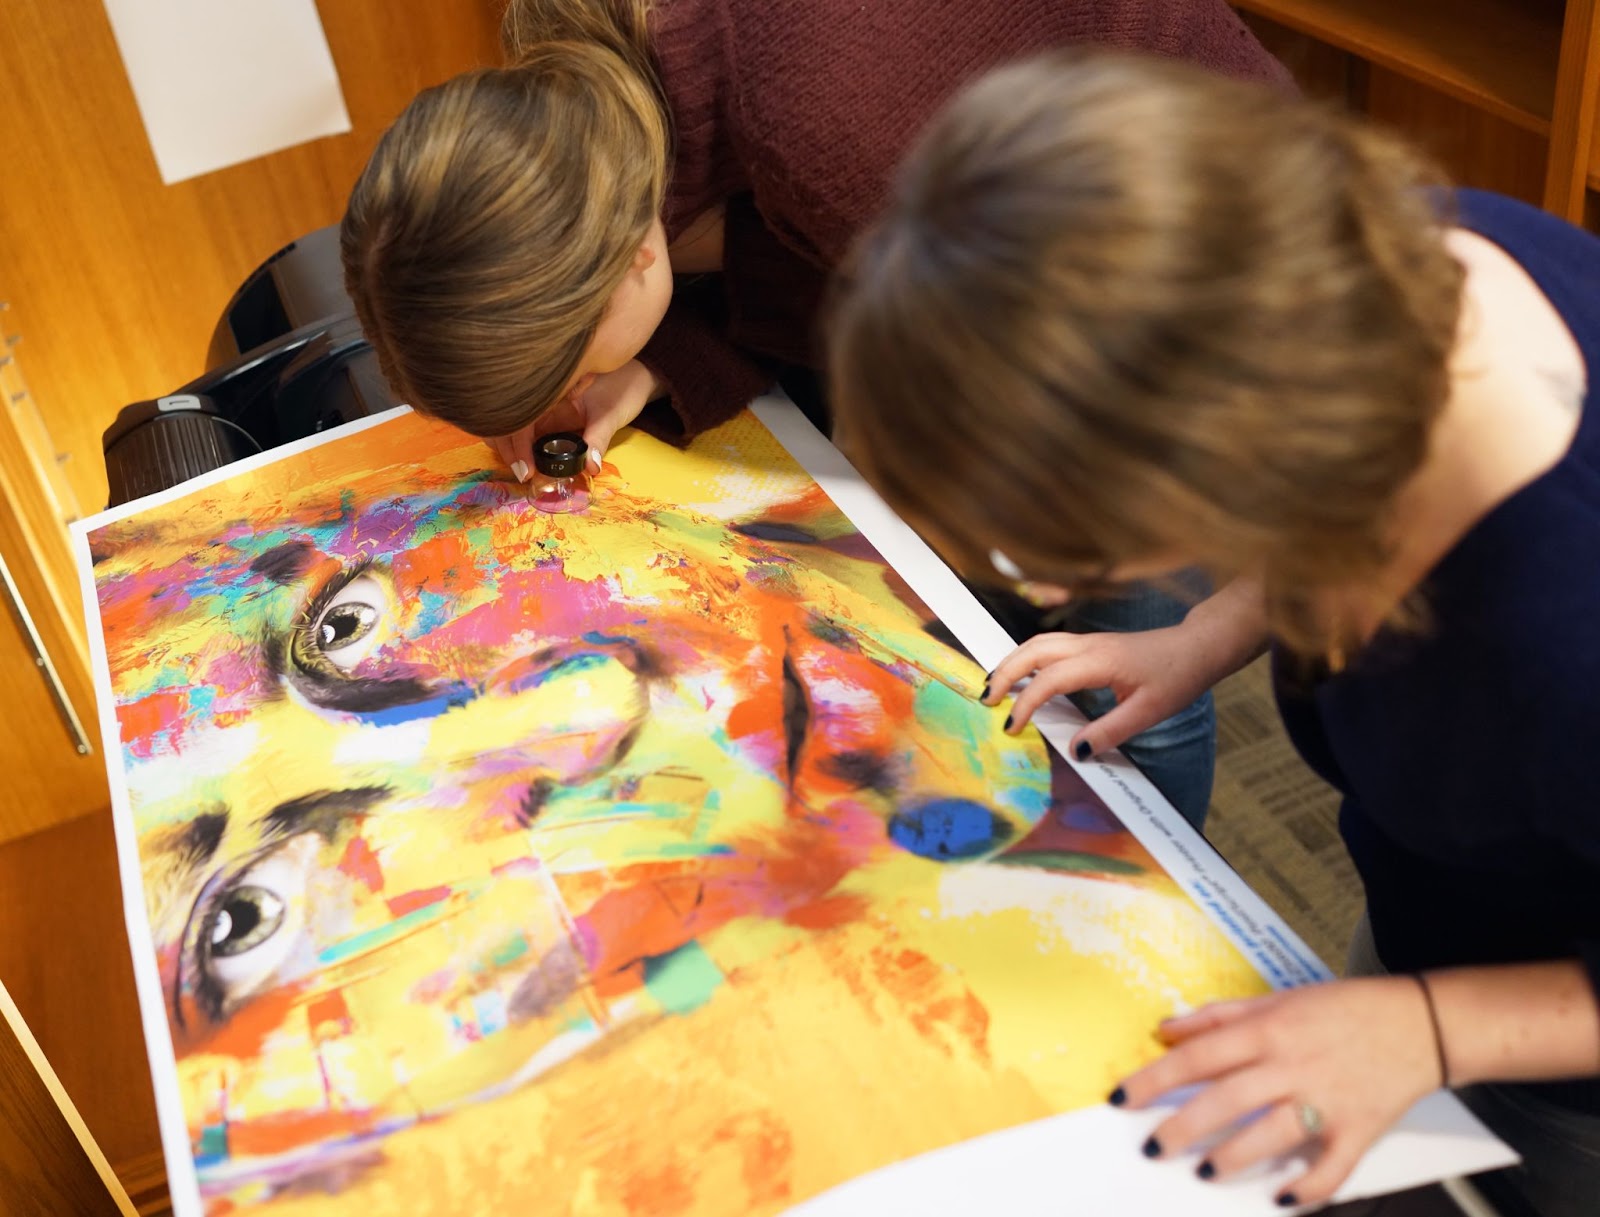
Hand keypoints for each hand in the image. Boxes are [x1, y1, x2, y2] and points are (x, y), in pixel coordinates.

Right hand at [488, 359, 661, 479]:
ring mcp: (538, 400)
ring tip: (522, 468)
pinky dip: (516, 440)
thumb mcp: (610, 414)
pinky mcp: (543, 407)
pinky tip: (526, 457)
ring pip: (508, 421)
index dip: (516, 446)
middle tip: (521, 474)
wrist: (634, 374)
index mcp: (549, 389)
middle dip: (505, 448)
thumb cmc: (623, 388)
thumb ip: (598, 439)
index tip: (526, 471)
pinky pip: (521, 423)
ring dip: (507, 445)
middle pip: (503, 419)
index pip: (518, 417)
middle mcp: (538, 393)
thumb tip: (590, 467)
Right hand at [983, 623, 1224, 756]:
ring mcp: (1087, 641)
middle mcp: (1087, 645)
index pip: (1048, 680)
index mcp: (1099, 662)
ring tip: (994, 687)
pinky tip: (1022, 675)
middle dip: (1003, 674)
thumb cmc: (1176, 677)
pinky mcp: (1090, 644)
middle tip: (985, 701)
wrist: (1197, 647)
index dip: (1025, 704)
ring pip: (1036, 643)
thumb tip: (1075, 751)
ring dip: (1011, 662)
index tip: (1010, 728)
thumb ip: (1109, 732)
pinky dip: (1026, 658)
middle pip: (1031, 651)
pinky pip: (1048, 645)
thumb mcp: (1148, 712)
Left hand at [1112, 979, 1441, 1205]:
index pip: (1197, 1057)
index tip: (1122, 1098)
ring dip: (1233, 1158)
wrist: (1419, 1024)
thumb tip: (1167, 1029)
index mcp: (1268, 1030)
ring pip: (1270, 1135)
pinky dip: (1307, 1190)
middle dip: (1182, 1127)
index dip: (1155, 1078)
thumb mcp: (1277, 999)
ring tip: (1204, 1172)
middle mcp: (1292, 1065)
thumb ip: (1219, 1016)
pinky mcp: (1358, 1130)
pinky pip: (1330, 1169)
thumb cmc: (1343, 1008)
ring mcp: (1326, 1101)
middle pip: (1226, 1100)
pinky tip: (1281, 1201)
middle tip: (1152, 1148)